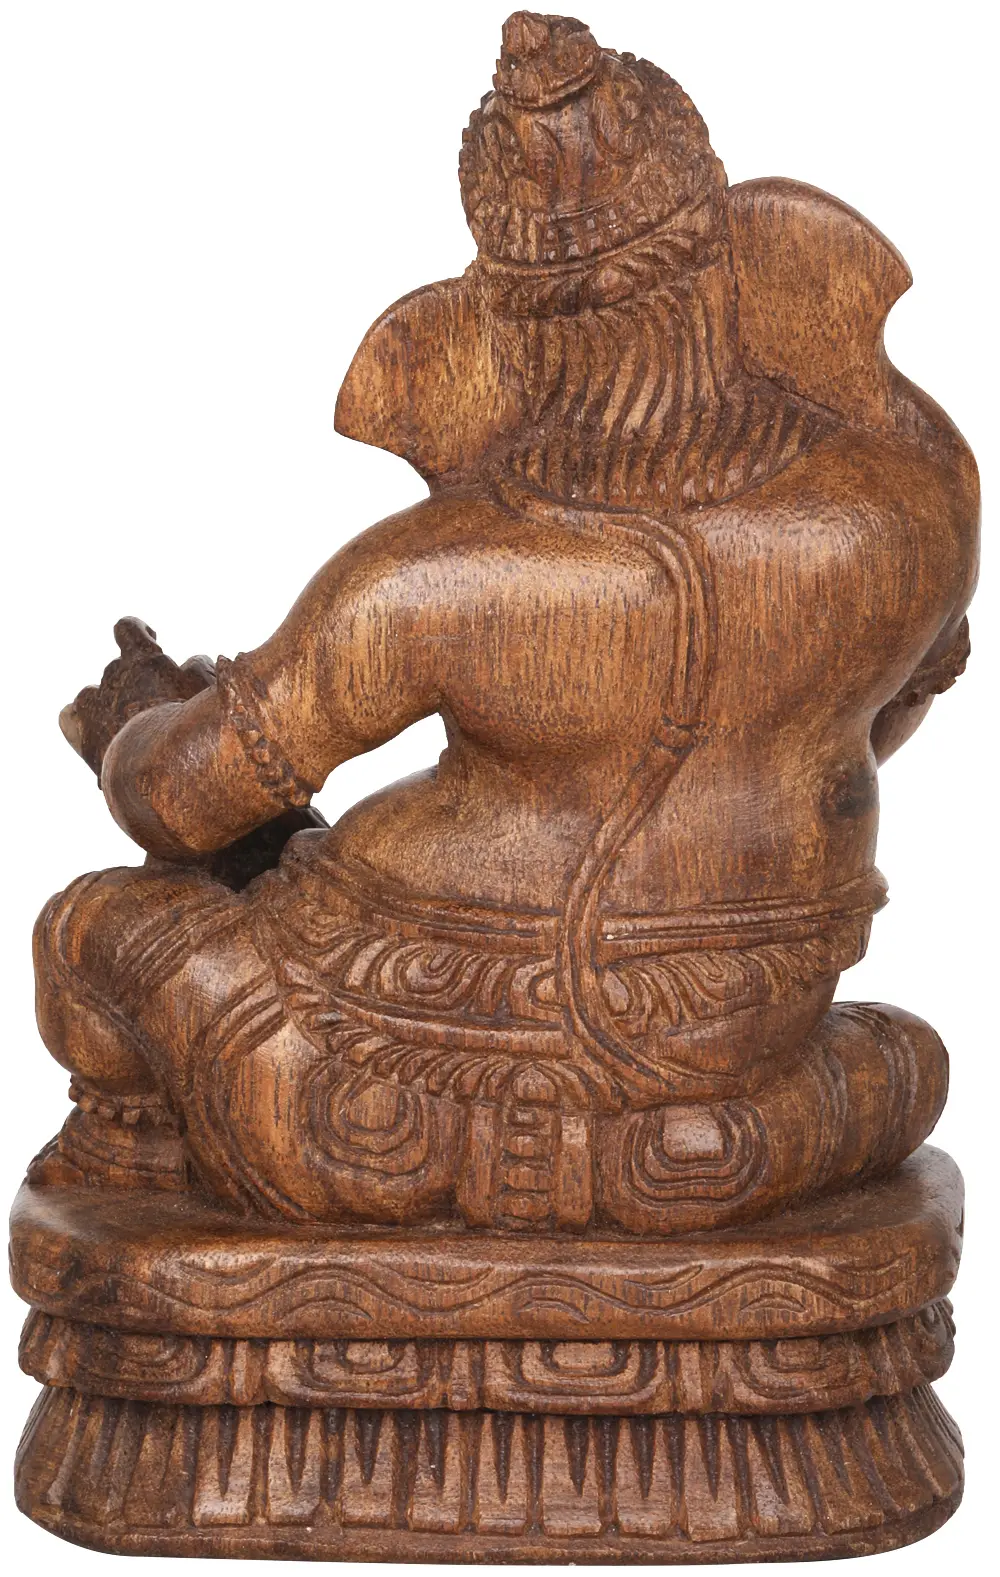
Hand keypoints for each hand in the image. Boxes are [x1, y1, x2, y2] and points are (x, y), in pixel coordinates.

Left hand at [60, 617, 216, 779]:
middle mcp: (113, 676)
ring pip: (93, 691)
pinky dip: (80, 719)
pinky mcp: (82, 734)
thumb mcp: (207, 691)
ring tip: (129, 722)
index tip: (152, 640)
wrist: (159, 775)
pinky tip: (97, 731)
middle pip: (121, 667)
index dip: (139, 633)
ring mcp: (93, 705)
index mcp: (143, 661)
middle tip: (161, 704)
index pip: (128, 629)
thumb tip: (192, 660)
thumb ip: (199, 669)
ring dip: (110, 699)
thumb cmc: (190, 730)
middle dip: (139, 680)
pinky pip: (70, 717)